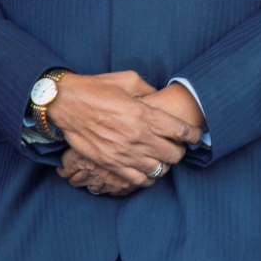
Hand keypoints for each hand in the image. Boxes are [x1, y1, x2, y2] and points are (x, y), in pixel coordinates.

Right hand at [48, 71, 199, 189]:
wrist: (65, 103)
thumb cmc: (97, 88)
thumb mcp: (129, 80)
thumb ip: (149, 91)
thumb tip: (160, 99)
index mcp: (145, 114)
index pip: (181, 131)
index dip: (193, 135)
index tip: (196, 135)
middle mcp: (138, 136)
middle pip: (174, 154)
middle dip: (180, 150)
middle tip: (177, 145)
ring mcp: (124, 153)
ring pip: (159, 169)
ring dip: (165, 164)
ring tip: (162, 157)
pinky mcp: (110, 164)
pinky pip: (138, 180)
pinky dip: (148, 178)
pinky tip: (148, 170)